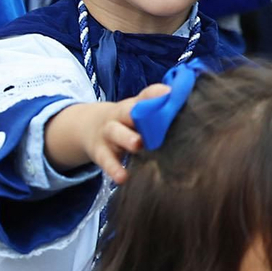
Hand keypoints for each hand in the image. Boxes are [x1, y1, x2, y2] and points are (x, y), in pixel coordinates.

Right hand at [44, 85, 169, 184]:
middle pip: (127, 112)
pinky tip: (122, 177)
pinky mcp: (101, 153)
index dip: (156, 94)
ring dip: (126, 138)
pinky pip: (107, 161)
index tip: (168, 93)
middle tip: (155, 121)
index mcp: (133, 105)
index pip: (145, 96)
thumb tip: (183, 99)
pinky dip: (114, 169)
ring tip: (137, 145)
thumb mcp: (137, 111)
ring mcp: (108, 134)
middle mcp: (119, 117)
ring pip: (116, 134)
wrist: (88, 127)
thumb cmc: (125, 121)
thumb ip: (159, 109)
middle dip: (139, 115)